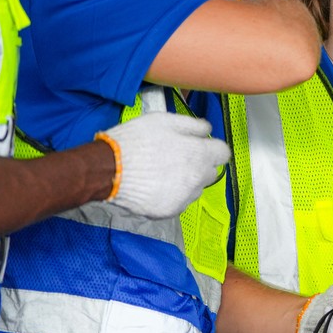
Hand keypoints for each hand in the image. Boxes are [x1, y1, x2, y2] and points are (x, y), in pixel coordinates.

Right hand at [96, 112, 229, 220]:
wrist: (109, 169)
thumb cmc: (137, 140)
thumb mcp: (165, 120)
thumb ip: (192, 125)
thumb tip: (207, 131)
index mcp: (200, 154)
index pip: (223, 154)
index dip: (211, 148)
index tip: (198, 147)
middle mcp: (197, 178)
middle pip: (210, 172)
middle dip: (199, 166)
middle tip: (177, 159)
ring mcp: (185, 197)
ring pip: (195, 189)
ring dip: (186, 182)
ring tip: (162, 174)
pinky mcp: (170, 211)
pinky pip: (179, 202)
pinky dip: (172, 195)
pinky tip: (155, 187)